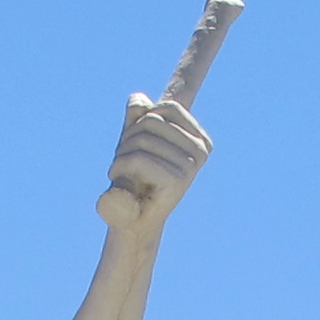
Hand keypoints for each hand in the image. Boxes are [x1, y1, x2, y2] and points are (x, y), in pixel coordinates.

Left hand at [94, 95, 209, 232]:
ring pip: (142, 138)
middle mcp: (201, 151)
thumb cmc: (133, 178)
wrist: (130, 220)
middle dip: (128, 138)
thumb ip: (138, 116)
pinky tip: (118, 179)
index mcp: (200, 140)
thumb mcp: (135, 140)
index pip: (170, 107)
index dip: (143, 117)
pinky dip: (120, 166)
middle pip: (151, 120)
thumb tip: (140, 100)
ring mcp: (192, 166)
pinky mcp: (178, 180)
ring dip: (121, 154)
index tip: (134, 139)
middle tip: (124, 161)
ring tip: (122, 172)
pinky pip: (139, 158)